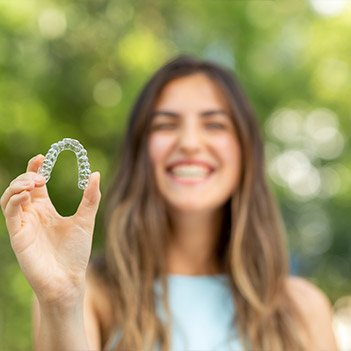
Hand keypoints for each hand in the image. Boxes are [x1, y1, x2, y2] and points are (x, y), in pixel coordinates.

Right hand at [0, 155, 100, 307]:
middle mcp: (32, 214)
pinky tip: (27, 194)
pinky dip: (14, 200)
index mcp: (45, 209)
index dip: (35, 168)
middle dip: (27, 175)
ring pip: (9, 197)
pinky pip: (9, 213)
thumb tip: (95, 173)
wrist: (69, 279)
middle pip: (20, 186)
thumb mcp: (85, 219)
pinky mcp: (17, 236)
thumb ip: (90, 198)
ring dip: (17, 185)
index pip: (35, 183)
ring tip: (34, 182)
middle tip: (41, 175)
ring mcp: (23, 225)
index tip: (43, 156)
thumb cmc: (76, 252)